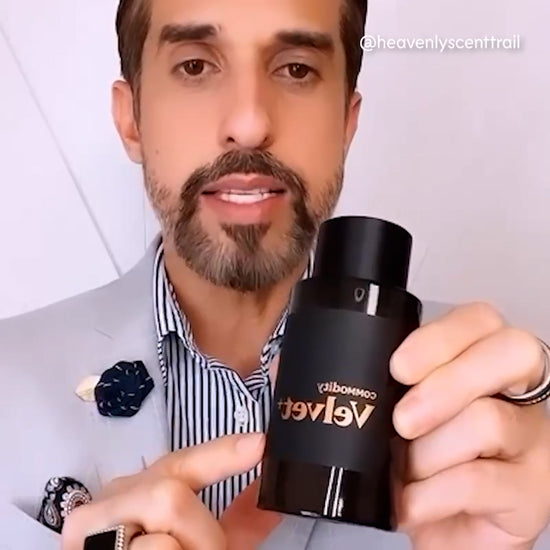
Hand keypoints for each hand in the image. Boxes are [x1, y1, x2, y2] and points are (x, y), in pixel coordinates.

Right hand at [61, 432, 264, 548]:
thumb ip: (234, 524)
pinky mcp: (78, 546)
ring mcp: (91, 523)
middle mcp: (117, 495)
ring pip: (160, 537)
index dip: (223, 453)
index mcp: (147, 486)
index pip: (186, 462)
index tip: (259, 444)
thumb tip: (273, 504)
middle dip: (203, 538)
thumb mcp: (199, 541)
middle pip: (171, 496)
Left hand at [390, 302, 549, 549]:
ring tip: (407, 472)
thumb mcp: (408, 414)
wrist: (447, 527)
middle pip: (509, 353)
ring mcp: (535, 440)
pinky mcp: (534, 491)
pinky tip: (412, 502)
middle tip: (403, 421)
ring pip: (487, 420)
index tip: (398, 368)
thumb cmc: (425, 460)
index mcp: (486, 361)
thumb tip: (365, 380)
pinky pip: (479, 481)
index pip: (480, 320)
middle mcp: (521, 392)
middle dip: (446, 384)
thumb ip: (399, 389)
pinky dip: (432, 493)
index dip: (438, 338)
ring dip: (428, 452)